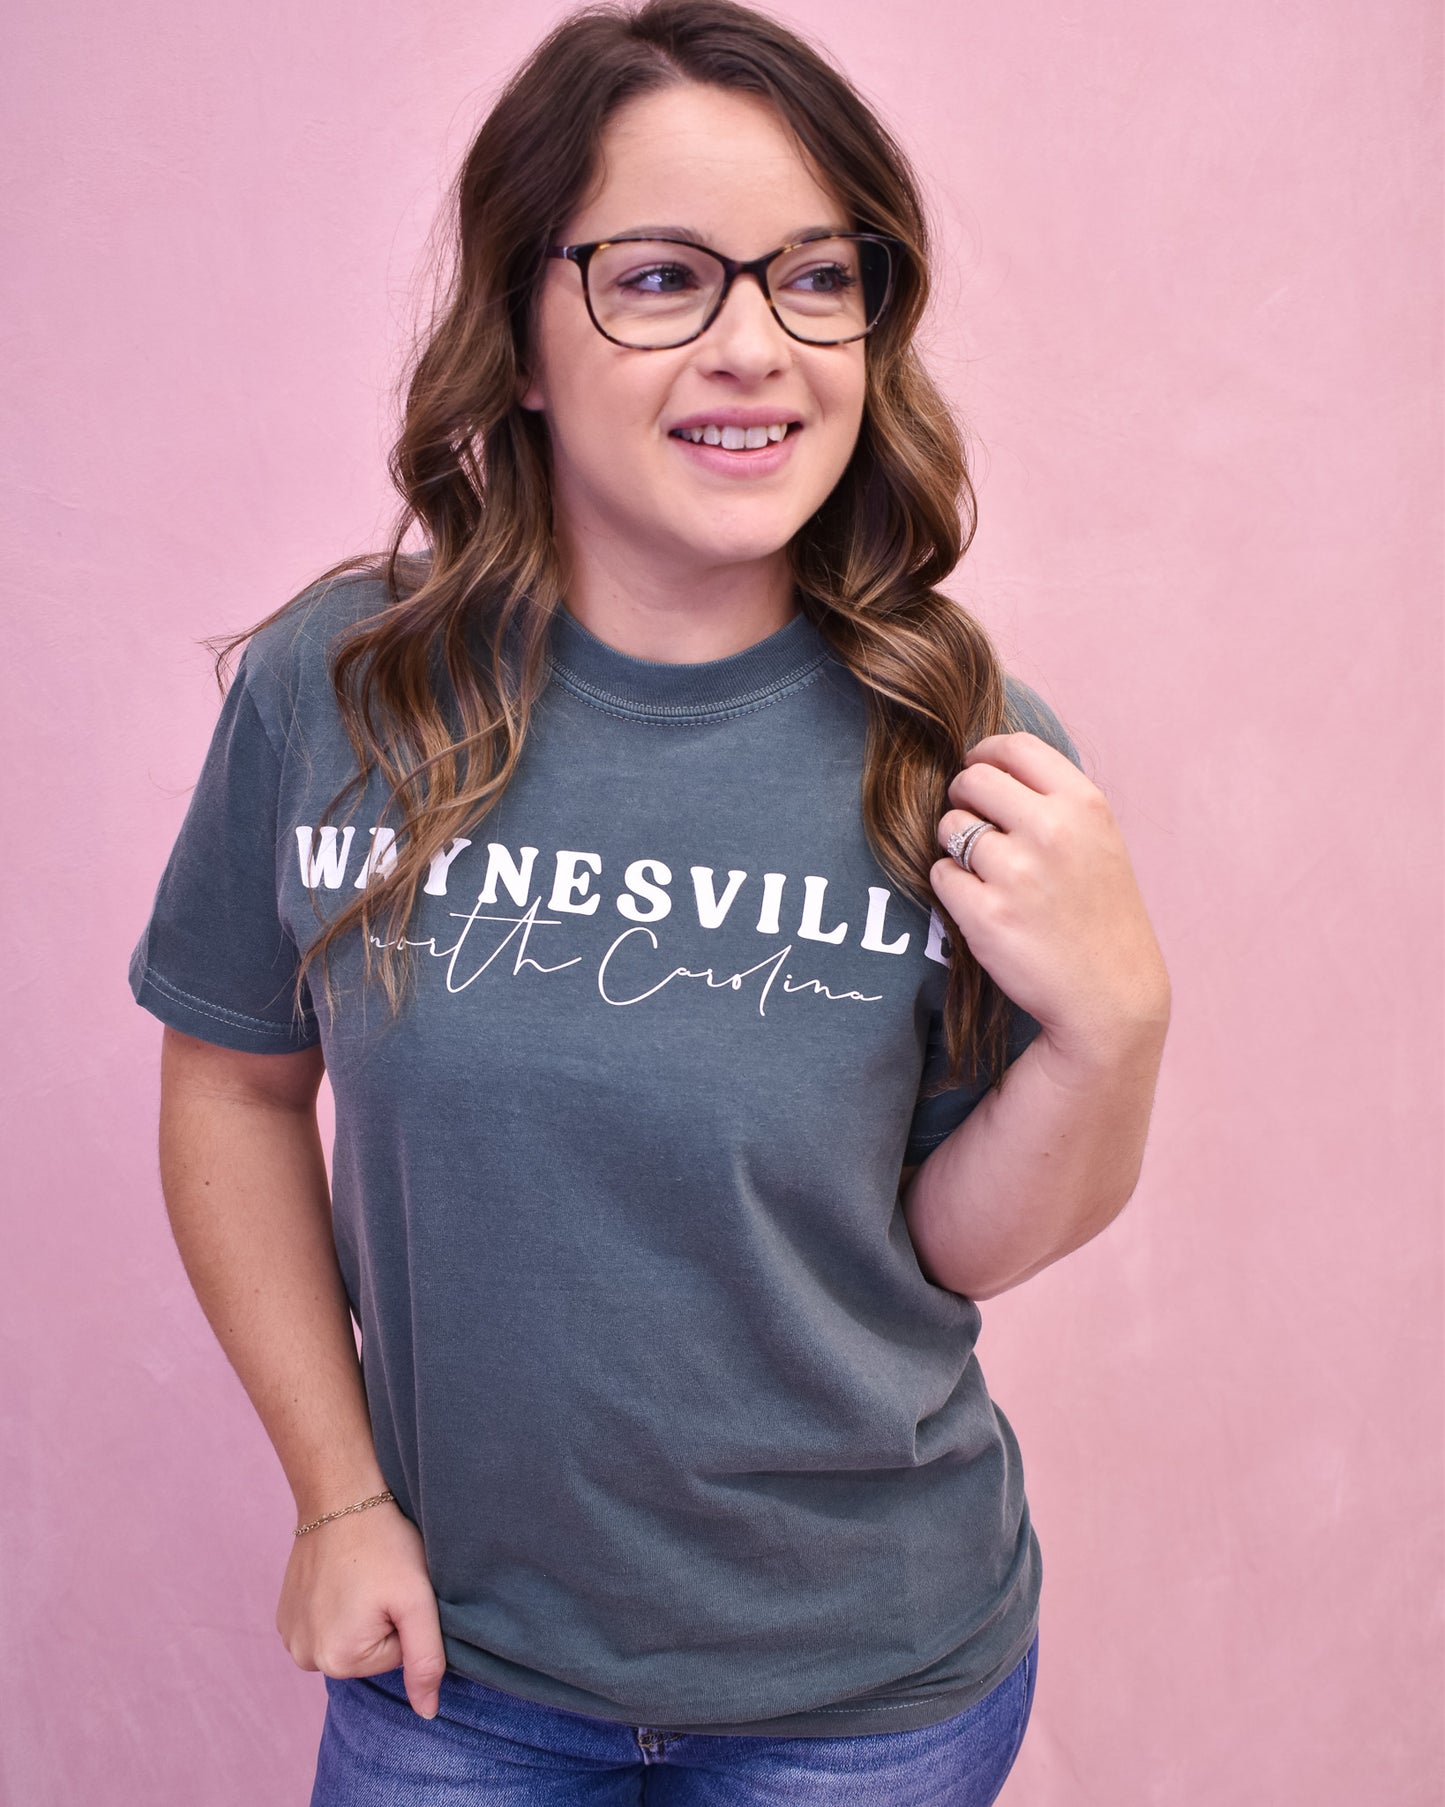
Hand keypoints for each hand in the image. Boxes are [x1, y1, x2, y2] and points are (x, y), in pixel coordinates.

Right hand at [276, 1499, 446, 1718]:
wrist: (340, 1496)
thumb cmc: (384, 1544)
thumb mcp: (417, 1601)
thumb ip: (426, 1661)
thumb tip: (427, 1714)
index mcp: (339, 1661)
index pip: (397, 1658)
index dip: (404, 1621)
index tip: (395, 1589)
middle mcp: (305, 1658)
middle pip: (369, 1654)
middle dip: (382, 1620)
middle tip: (380, 1580)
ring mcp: (289, 1638)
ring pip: (348, 1640)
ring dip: (359, 1613)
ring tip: (360, 1576)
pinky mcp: (283, 1616)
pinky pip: (325, 1626)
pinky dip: (336, 1606)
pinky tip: (340, 1576)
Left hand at [930, 732, 1169, 1066]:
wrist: (1111, 996)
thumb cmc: (1100, 915)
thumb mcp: (1100, 841)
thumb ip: (1054, 801)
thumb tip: (989, 763)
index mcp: (1084, 805)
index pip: (1015, 747)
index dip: (985, 754)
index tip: (977, 767)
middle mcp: (1051, 831)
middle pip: (972, 780)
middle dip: (963, 798)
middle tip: (973, 824)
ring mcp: (1017, 873)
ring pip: (950, 827)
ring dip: (956, 846)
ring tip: (988, 875)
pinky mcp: (985, 915)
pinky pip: (941, 875)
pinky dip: (953, 888)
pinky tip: (983, 906)